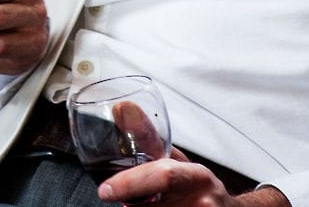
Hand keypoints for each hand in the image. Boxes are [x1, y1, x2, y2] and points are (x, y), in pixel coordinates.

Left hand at [99, 158, 289, 206]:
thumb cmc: (198, 186)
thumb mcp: (179, 162)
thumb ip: (151, 141)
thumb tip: (121, 110)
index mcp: (197, 177)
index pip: (164, 177)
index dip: (130, 184)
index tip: (106, 190)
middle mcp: (202, 203)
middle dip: (130, 201)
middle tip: (114, 196)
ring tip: (144, 201)